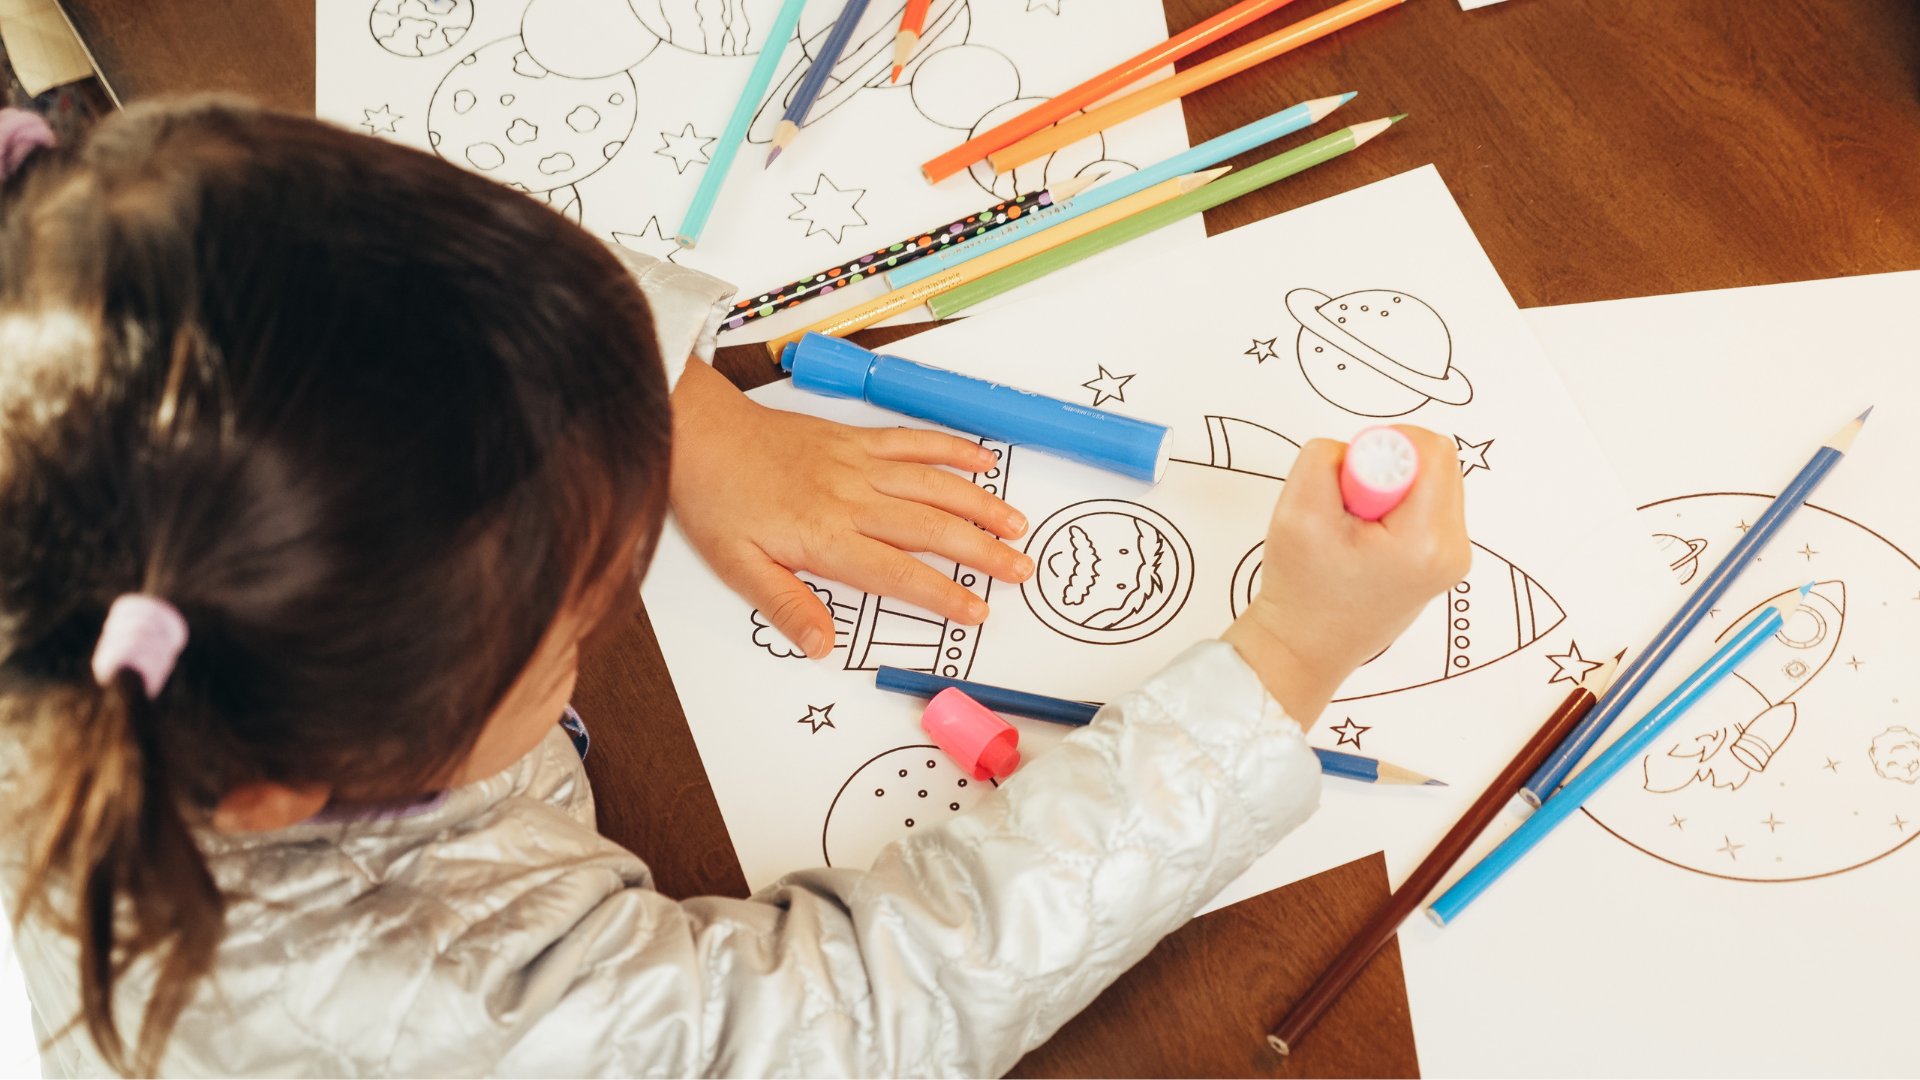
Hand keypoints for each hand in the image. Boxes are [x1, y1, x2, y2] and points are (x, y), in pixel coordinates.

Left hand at [669, 359, 1031, 658]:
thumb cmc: (715, 499)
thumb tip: (823, 647)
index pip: (898, 573)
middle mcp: (852, 497)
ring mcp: (857, 462)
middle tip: (1021, 570)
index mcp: (826, 536)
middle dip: (982, 551)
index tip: (978, 610)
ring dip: (980, 503)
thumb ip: (787, 605)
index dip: (943, 594)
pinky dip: (952, 449)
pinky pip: (913, 441)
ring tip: (1017, 524)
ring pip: (933, 483)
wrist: (697, 431)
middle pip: (931, 527)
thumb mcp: (738, 567)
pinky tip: (983, 460)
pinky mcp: (855, 438)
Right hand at [1221, 426, 1470, 725]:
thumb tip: (1361, 447)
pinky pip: (1427, 505)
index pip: (1431, 451)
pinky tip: (1366, 536)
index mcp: (1425, 540)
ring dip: (1389, 486)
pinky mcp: (1442, 560)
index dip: (1383, 449)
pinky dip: (1394, 506)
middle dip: (1387, 467)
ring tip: (1355, 525)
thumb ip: (1327, 458)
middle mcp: (1452, 550)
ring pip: (1431, 481)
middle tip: (1349, 502)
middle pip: (1437, 463)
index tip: (1349, 481)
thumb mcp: (1297, 510)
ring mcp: (1452, 558)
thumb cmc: (1302, 590)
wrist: (1306, 647)